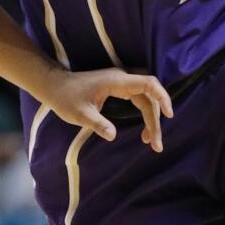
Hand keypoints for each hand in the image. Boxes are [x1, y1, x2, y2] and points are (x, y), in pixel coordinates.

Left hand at [38, 67, 172, 153]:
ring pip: (145, 99)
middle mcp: (121, 79)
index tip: (169, 114)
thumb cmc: (66, 99)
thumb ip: (97, 123)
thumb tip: (113, 136)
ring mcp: (120, 82)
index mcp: (116, 81)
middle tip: (156, 145)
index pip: (147, 83)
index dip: (161, 96)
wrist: (55, 86)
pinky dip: (144, 113)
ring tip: (151, 142)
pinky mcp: (117, 87)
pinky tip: (144, 130)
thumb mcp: (80, 114)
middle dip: (155, 119)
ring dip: (151, 119)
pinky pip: (138, 99)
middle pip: (149, 96)